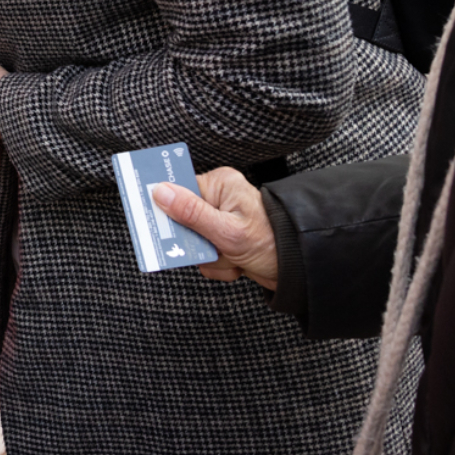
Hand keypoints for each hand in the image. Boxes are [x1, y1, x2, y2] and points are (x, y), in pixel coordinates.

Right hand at [151, 168, 278, 288]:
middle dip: (196, 242)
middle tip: (211, 248)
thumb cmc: (270, 243)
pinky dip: (219, 265)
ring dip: (211, 258)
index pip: (179, 190)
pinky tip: (237, 265)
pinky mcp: (224, 241)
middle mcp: (220, 199)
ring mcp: (221, 221)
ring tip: (232, 258)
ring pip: (194, 242)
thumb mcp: (226, 230)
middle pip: (183, 220)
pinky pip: (205, 255)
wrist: (299, 270)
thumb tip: (160, 191)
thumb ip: (191, 212)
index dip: (168, 209)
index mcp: (220, 185)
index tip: (156, 221)